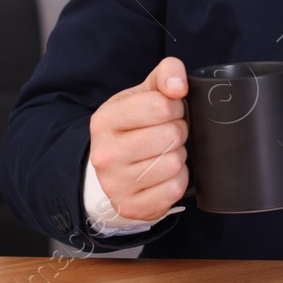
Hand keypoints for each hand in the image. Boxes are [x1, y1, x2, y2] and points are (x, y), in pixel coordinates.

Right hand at [87, 57, 189, 222]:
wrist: (110, 170)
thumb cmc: (131, 127)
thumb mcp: (141, 95)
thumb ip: (164, 75)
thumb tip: (178, 85)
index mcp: (104, 120)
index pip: (160, 105)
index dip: (174, 106)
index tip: (168, 111)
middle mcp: (105, 153)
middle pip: (171, 136)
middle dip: (178, 132)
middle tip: (167, 134)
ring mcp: (116, 184)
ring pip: (174, 163)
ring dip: (178, 156)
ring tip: (163, 153)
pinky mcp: (132, 206)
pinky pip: (175, 188)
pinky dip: (177, 179)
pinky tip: (163, 174)